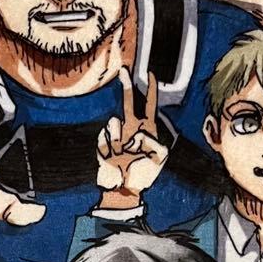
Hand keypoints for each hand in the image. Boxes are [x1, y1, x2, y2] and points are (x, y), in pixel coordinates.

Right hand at [95, 67, 168, 210]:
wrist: (124, 191)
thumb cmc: (143, 175)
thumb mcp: (158, 158)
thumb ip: (152, 141)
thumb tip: (135, 133)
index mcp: (147, 130)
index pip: (149, 105)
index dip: (151, 89)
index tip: (151, 74)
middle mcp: (131, 129)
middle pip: (128, 103)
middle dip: (126, 86)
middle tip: (124, 70)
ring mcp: (117, 137)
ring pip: (114, 124)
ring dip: (118, 138)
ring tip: (123, 154)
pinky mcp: (104, 146)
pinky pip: (104, 139)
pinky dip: (109, 148)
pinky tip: (113, 158)